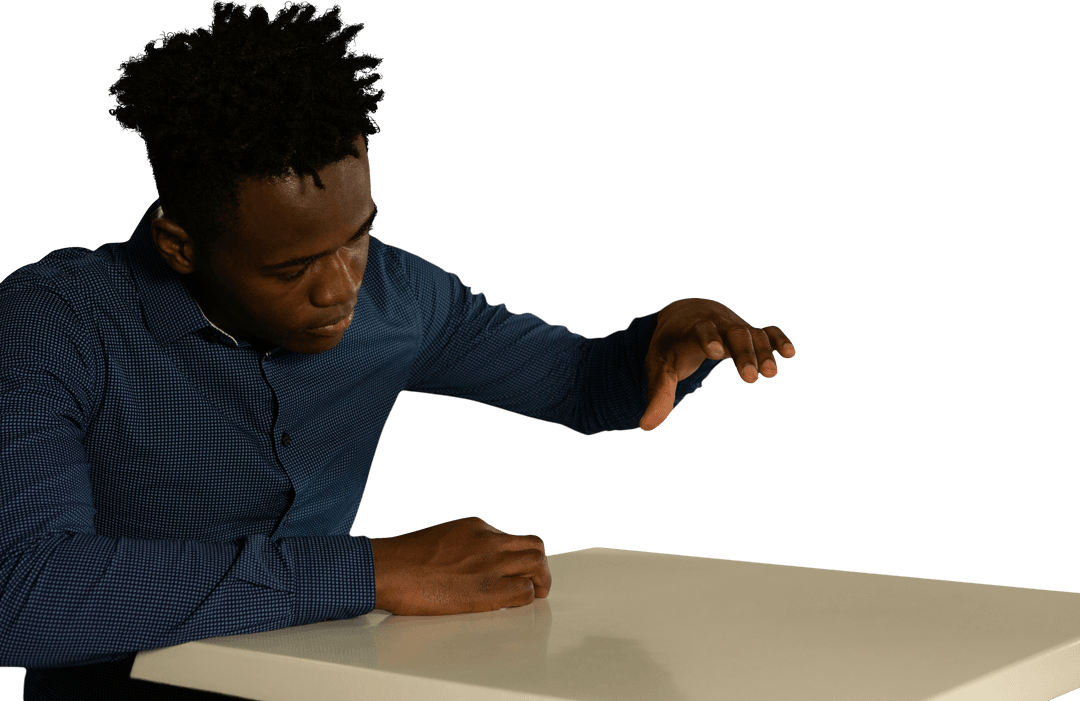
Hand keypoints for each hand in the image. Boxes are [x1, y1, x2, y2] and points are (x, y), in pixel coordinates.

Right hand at [370, 516, 550, 615]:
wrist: (389, 568)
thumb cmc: (405, 558)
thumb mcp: (442, 536)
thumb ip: (465, 544)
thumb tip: (473, 560)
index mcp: (477, 526)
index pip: (515, 537)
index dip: (520, 555)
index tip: (517, 568)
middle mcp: (489, 541)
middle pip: (535, 547)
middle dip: (540, 565)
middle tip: (537, 581)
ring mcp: (491, 564)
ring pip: (537, 565)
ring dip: (540, 581)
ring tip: (535, 593)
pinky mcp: (487, 590)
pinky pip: (524, 592)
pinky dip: (525, 599)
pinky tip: (513, 604)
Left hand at [639, 297, 795, 431]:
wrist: (686, 315)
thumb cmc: (671, 346)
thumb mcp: (659, 368)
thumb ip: (658, 395)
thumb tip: (645, 426)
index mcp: (690, 331)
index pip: (700, 331)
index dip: (707, 338)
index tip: (715, 352)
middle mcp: (716, 325)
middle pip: (733, 333)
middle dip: (742, 354)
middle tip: (750, 378)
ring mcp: (734, 327)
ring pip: (752, 334)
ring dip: (763, 352)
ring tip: (771, 374)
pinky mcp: (749, 332)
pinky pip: (767, 332)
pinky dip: (778, 340)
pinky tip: (791, 353)